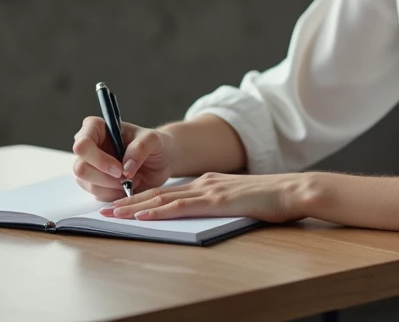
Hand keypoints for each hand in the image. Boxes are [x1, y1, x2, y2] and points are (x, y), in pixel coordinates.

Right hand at [71, 116, 176, 200]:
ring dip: (112, 187)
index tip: (119, 168)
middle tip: (127, 177)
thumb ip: (140, 148)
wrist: (162, 161)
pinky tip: (128, 187)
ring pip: (87, 184)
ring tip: (133, 179)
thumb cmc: (155, 144)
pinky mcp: (95, 183)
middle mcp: (89, 147)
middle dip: (105, 178)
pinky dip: (115, 195)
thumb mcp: (153, 140)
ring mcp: (90, 166)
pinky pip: (97, 195)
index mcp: (96, 128)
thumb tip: (125, 167)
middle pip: (80, 168)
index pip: (82, 144)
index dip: (98, 159)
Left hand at [100, 172, 313, 224]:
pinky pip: (181, 207)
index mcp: (209, 183)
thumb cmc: (273, 200)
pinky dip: (159, 210)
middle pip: (159, 192)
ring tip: (113, 213)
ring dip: (135, 206)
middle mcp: (204, 183)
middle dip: (128, 201)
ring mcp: (210, 190)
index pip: (168, 191)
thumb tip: (207, 213)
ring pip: (164, 198)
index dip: (142, 197)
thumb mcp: (241, 200)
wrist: (294, 190)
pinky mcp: (217, 201)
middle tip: (104, 209)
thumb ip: (222, 203)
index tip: (121, 204)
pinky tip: (143, 215)